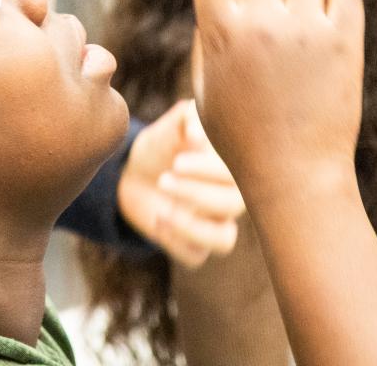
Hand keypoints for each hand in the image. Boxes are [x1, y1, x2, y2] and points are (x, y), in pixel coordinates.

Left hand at [117, 99, 245, 266]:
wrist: (137, 172)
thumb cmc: (164, 143)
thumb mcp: (173, 124)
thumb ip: (187, 119)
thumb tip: (198, 135)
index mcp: (232, 166)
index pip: (239, 174)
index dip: (209, 171)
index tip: (177, 162)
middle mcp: (230, 198)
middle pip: (234, 205)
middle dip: (197, 193)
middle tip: (163, 179)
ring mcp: (213, 225)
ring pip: (224, 241)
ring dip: (193, 227)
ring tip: (164, 210)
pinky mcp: (193, 246)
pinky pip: (195, 257)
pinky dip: (175, 242)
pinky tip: (157, 220)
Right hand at [188, 0, 365, 207]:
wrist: (295, 177)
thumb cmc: (242, 136)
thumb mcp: (207, 87)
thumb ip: (210, 36)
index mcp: (219, 32)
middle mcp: (260, 22)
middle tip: (270, 26)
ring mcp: (304, 30)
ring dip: (303, 2)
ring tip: (301, 49)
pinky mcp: (345, 41)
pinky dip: (339, 10)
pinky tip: (331, 43)